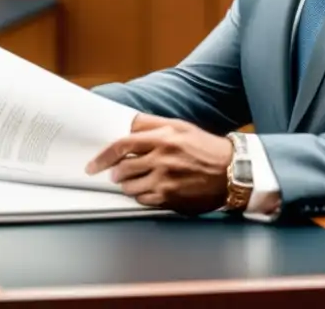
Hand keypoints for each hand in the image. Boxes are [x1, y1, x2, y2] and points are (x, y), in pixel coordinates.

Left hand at [85, 114, 232, 213]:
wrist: (232, 171)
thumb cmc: (205, 146)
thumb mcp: (179, 126)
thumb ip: (151, 124)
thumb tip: (126, 124)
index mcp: (163, 136)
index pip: (122, 145)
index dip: (103, 156)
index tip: (93, 164)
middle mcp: (162, 158)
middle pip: (123, 168)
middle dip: (115, 172)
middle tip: (116, 173)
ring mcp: (165, 180)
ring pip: (130, 186)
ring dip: (127, 185)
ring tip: (134, 181)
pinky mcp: (170, 198)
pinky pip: (143, 200)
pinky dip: (141, 196)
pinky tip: (149, 190)